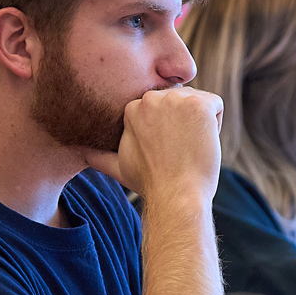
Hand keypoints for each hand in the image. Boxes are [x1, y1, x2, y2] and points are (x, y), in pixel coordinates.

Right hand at [84, 87, 222, 202]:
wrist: (176, 196)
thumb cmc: (151, 183)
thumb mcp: (118, 166)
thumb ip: (98, 155)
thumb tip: (79, 153)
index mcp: (132, 107)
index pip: (164, 107)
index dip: (169, 131)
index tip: (166, 151)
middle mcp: (151, 97)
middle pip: (182, 100)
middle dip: (185, 124)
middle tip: (177, 151)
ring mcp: (176, 99)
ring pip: (199, 102)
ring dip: (199, 125)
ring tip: (188, 148)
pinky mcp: (200, 104)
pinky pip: (216, 105)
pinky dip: (215, 125)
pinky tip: (201, 143)